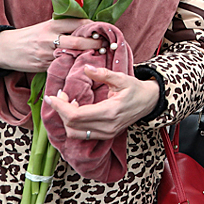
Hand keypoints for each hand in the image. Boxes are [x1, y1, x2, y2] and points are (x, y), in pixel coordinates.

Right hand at [0, 18, 98, 72]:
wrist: (5, 48)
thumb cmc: (31, 35)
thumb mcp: (46, 25)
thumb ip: (64, 26)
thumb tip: (89, 26)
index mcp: (52, 25)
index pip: (78, 23)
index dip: (93, 27)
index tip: (102, 30)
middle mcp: (50, 38)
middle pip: (78, 40)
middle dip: (95, 43)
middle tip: (105, 45)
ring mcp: (47, 53)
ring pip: (72, 55)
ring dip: (87, 56)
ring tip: (99, 55)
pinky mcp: (44, 66)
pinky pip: (63, 66)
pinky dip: (75, 65)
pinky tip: (84, 65)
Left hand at [43, 66, 160, 139]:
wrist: (149, 102)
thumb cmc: (136, 89)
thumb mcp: (122, 78)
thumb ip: (103, 74)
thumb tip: (86, 68)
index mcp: (110, 112)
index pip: (76, 116)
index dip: (60, 107)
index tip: (53, 96)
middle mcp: (107, 126)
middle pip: (72, 125)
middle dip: (60, 110)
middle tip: (59, 96)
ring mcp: (107, 133)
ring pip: (74, 132)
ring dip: (66, 119)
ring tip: (68, 104)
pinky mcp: (105, 135)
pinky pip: (82, 134)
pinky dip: (73, 124)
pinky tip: (76, 111)